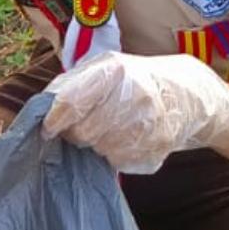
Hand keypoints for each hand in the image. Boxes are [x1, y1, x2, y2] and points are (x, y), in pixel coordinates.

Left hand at [42, 51, 228, 173]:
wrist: (185, 94)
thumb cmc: (133, 79)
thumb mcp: (104, 67)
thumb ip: (71, 84)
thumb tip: (42, 109)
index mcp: (115, 71)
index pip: (70, 104)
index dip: (54, 121)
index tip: (48, 128)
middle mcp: (134, 96)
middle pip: (82, 133)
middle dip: (76, 133)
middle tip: (85, 126)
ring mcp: (149, 124)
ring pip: (100, 150)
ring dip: (97, 143)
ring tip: (111, 128)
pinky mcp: (158, 148)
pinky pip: (119, 162)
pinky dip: (116, 154)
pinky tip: (128, 137)